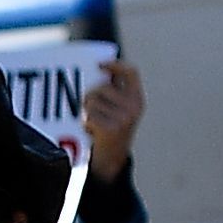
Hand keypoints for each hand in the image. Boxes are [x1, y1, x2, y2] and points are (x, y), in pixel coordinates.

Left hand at [79, 56, 142, 179]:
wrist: (112, 158)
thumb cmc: (112, 128)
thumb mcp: (120, 108)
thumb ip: (114, 90)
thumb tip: (99, 68)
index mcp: (138, 99)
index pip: (131, 73)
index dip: (116, 65)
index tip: (99, 65)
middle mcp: (134, 107)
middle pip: (101, 87)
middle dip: (90, 97)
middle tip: (93, 111)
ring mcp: (124, 118)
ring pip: (91, 101)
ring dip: (86, 111)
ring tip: (94, 122)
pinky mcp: (111, 128)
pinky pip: (87, 115)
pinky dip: (84, 122)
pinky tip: (92, 131)